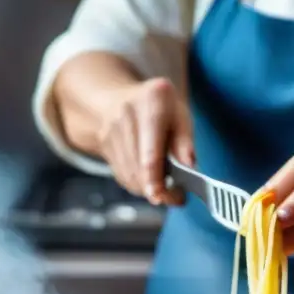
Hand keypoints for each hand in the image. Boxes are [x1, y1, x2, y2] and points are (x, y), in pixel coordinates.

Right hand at [97, 77, 195, 205]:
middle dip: (157, 189)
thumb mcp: (181, 114)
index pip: (150, 149)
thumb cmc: (158, 107)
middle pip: (138, 167)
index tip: (163, 196)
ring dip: (148, 189)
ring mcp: (111, 131)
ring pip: (129, 175)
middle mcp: (126, 116)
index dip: (154, 177)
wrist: (120, 96)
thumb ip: (185, 141)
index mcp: (151, 102)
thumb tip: (189, 167)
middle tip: (176, 197)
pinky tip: (148, 179)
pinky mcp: (104, 146)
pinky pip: (122, 175)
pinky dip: (138, 184)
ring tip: (165, 188)